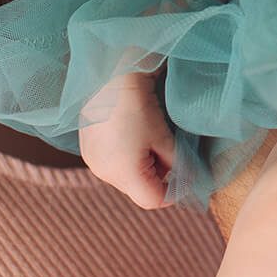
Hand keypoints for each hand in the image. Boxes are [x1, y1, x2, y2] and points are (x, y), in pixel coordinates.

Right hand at [77, 71, 175, 209]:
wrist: (112, 76)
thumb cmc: (141, 106)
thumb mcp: (164, 138)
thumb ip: (178, 164)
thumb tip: (188, 178)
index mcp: (123, 173)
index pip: (152, 200)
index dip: (172, 193)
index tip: (185, 178)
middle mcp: (104, 173)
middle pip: (137, 189)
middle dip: (157, 176)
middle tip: (167, 149)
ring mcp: (93, 162)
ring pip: (125, 177)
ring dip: (141, 166)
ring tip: (148, 137)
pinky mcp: (88, 150)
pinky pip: (112, 164)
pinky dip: (126, 157)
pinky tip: (131, 134)